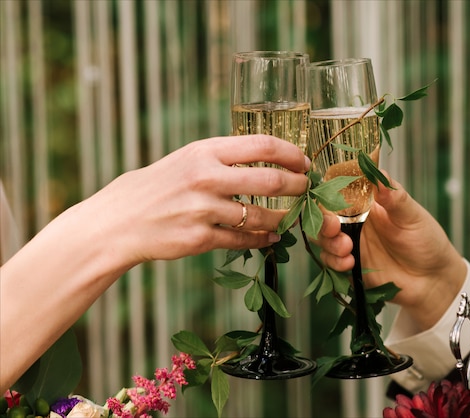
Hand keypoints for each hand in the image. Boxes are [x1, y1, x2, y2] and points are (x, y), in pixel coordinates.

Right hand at [73, 134, 310, 267]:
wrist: (119, 221)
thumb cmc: (157, 186)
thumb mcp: (187, 159)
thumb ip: (223, 158)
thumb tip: (267, 159)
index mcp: (205, 151)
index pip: (263, 145)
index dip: (292, 155)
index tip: (304, 163)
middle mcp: (206, 177)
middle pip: (271, 181)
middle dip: (298, 187)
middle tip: (307, 190)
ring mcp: (203, 210)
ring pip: (261, 216)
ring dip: (283, 218)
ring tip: (291, 218)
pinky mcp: (199, 238)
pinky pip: (243, 240)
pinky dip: (262, 240)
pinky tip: (270, 238)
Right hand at [316, 173, 466, 330]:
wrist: (432, 280)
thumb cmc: (427, 242)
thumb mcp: (413, 217)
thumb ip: (395, 198)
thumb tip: (379, 174)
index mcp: (367, 203)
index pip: (339, 191)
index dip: (328, 193)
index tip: (329, 197)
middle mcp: (354, 221)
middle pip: (324, 215)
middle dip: (323, 221)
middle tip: (334, 228)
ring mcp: (350, 244)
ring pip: (322, 238)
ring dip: (328, 242)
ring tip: (347, 248)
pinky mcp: (348, 265)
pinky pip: (330, 262)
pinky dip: (334, 261)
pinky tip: (350, 263)